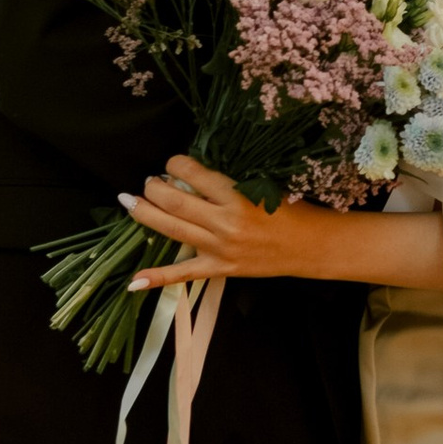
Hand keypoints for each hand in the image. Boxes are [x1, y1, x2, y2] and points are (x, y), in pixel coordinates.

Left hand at [120, 155, 308, 289]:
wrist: (312, 246)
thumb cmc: (292, 210)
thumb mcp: (263, 186)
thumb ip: (228, 183)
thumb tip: (189, 176)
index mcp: (238, 197)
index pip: (194, 174)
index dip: (176, 163)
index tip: (174, 162)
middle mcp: (225, 223)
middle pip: (175, 202)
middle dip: (154, 187)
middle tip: (150, 181)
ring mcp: (220, 249)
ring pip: (172, 230)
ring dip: (146, 214)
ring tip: (130, 202)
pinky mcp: (221, 269)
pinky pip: (184, 274)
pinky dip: (158, 278)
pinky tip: (134, 281)